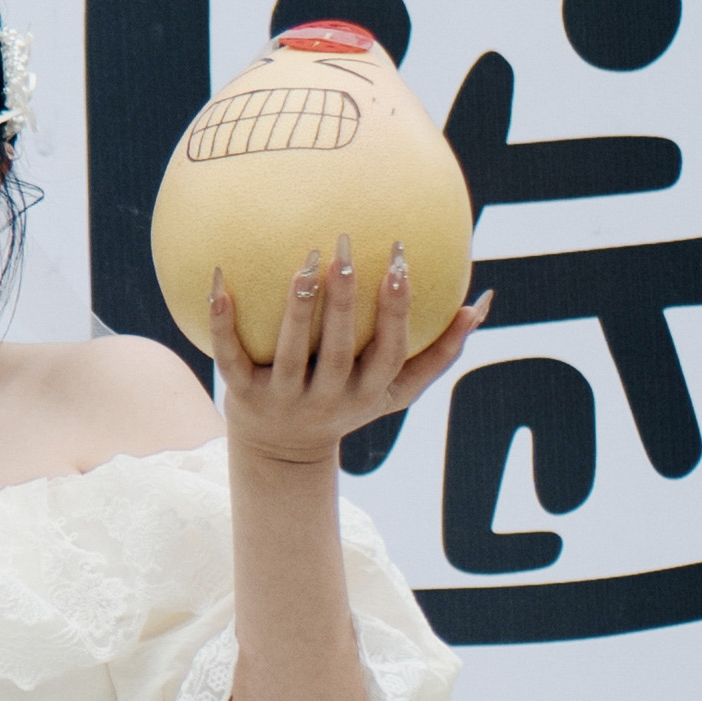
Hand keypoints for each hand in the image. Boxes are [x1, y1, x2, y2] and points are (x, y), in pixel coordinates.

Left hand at [208, 242, 486, 469]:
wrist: (281, 450)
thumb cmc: (349, 401)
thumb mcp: (396, 388)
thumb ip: (441, 351)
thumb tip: (481, 303)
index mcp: (369, 391)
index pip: (389, 351)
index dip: (396, 310)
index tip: (399, 262)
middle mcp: (330, 400)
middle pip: (340, 351)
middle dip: (344, 303)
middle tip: (345, 250)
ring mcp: (285, 400)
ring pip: (292, 354)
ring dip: (297, 310)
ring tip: (303, 263)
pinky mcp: (243, 395)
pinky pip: (232, 357)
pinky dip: (224, 322)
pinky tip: (220, 283)